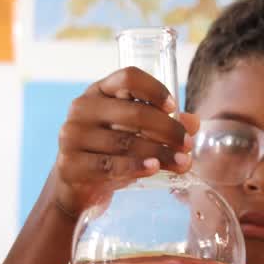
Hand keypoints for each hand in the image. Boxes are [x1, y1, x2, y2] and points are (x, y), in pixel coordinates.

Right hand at [49, 67, 199, 216]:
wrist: (75, 186)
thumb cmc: (109, 152)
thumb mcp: (134, 134)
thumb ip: (163, 125)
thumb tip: (193, 123)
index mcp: (99, 92)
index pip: (128, 77)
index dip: (154, 89)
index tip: (173, 106)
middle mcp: (82, 108)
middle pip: (134, 112)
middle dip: (168, 129)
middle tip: (187, 144)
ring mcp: (72, 136)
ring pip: (126, 142)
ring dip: (160, 153)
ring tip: (182, 163)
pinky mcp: (70, 164)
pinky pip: (110, 165)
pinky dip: (136, 167)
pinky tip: (154, 168)